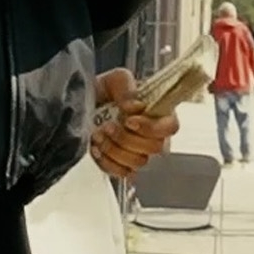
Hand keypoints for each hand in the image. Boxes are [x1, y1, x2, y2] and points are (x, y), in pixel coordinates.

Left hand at [89, 66, 177, 180]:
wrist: (82, 104)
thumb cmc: (104, 91)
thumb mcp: (115, 79)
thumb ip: (127, 87)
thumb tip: (134, 107)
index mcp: (157, 113)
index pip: (171, 127)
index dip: (152, 127)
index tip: (129, 120)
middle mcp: (152, 135)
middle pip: (155, 148)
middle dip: (127, 138)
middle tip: (108, 126)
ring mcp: (138, 152)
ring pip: (138, 162)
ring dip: (114, 149)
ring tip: (98, 135)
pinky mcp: (122, 165)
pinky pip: (123, 173)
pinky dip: (107, 162)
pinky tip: (96, 148)